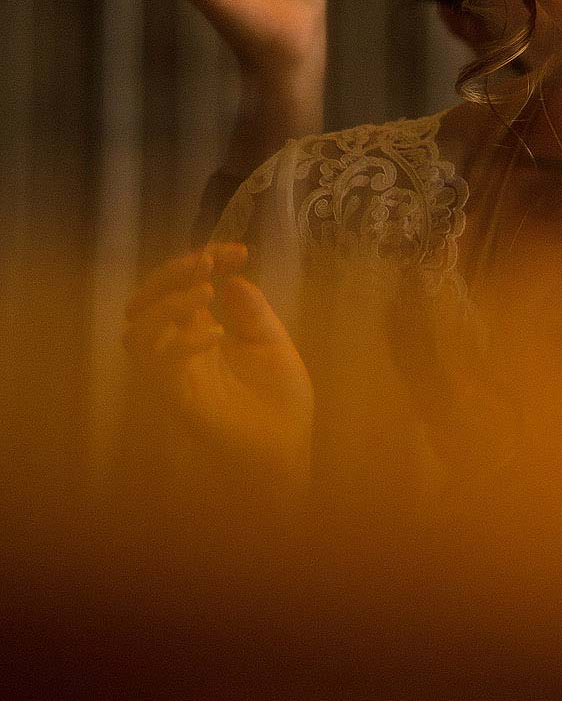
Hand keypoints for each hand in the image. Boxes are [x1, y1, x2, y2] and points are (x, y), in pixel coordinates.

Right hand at [125, 243, 312, 486]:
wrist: (286, 449)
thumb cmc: (279, 401)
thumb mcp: (271, 343)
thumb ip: (252, 312)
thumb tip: (232, 279)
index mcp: (199, 331)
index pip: (182, 286)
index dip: (202, 260)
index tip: (237, 251)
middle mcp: (178, 349)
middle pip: (145, 301)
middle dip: (171, 273)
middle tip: (207, 262)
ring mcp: (174, 373)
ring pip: (137, 330)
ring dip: (168, 302)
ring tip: (206, 290)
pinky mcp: (177, 397)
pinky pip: (160, 364)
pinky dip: (183, 340)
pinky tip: (216, 332)